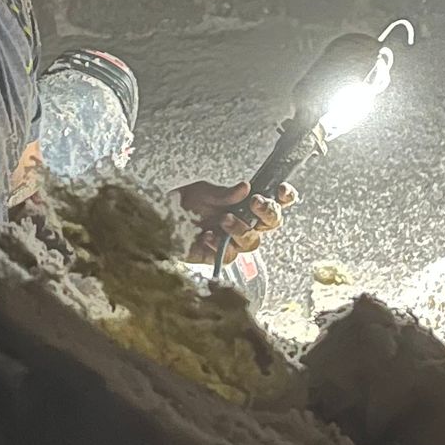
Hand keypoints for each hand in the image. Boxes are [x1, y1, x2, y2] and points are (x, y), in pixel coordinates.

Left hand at [175, 180, 292, 266]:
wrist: (160, 220)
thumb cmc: (184, 203)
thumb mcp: (204, 191)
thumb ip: (224, 192)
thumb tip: (245, 188)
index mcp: (246, 205)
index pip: (275, 202)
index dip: (285, 197)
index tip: (282, 190)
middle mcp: (245, 223)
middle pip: (271, 223)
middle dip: (268, 212)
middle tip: (256, 202)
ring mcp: (234, 241)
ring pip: (253, 242)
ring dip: (242, 229)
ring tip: (224, 219)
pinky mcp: (220, 256)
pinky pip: (230, 255)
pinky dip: (221, 246)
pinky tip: (209, 236)